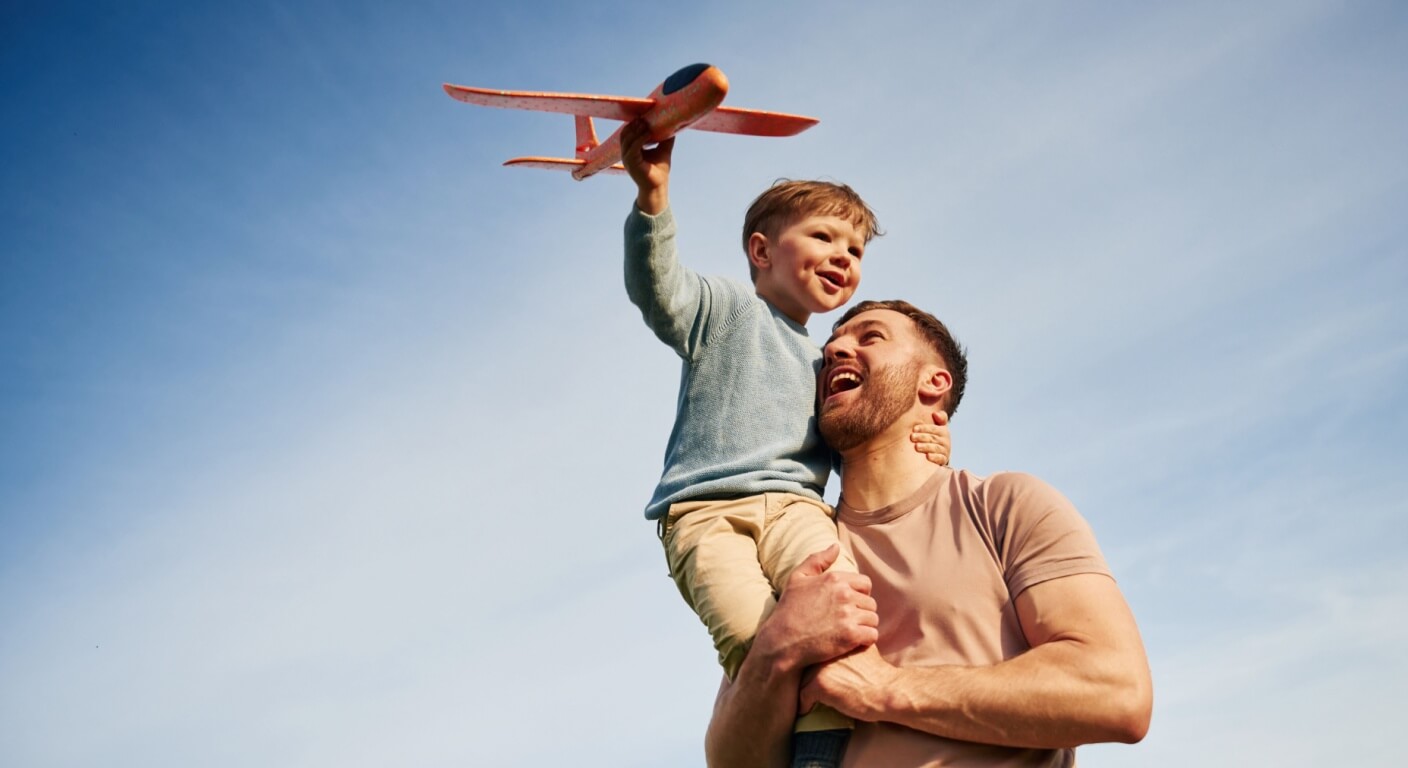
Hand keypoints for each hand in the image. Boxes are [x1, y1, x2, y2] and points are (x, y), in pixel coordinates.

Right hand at [620, 119, 672, 213]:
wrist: (658, 186)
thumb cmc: (659, 170)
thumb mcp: (663, 150)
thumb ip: (665, 138)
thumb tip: (673, 125)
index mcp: (631, 150)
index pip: (627, 133)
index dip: (634, 123)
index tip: (644, 115)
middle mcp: (626, 154)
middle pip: (625, 134)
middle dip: (634, 124)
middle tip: (644, 117)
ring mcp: (627, 159)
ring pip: (627, 139)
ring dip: (637, 130)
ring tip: (646, 123)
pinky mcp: (631, 163)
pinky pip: (633, 147)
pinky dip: (640, 138)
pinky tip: (648, 133)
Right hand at [753, 545, 878, 672]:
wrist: (781, 641)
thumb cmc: (788, 610)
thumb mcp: (797, 578)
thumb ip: (817, 559)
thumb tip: (836, 546)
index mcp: (834, 579)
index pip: (865, 584)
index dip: (859, 595)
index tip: (848, 605)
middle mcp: (844, 594)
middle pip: (871, 603)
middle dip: (861, 612)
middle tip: (847, 621)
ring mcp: (848, 615)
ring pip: (873, 619)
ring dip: (864, 626)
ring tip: (849, 632)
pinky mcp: (851, 636)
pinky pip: (872, 635)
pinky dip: (866, 640)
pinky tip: (853, 643)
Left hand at [799, 644, 897, 720]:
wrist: (887, 691)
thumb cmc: (879, 674)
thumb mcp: (863, 648)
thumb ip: (848, 644)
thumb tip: (841, 645)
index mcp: (835, 639)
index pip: (813, 649)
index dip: (812, 662)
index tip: (813, 673)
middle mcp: (824, 650)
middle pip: (804, 664)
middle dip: (806, 676)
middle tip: (809, 688)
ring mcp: (820, 666)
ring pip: (801, 680)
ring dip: (804, 690)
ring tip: (808, 700)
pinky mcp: (818, 684)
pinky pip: (802, 697)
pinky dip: (804, 705)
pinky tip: (808, 709)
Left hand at [911, 410, 950, 465]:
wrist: (940, 453)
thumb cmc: (935, 437)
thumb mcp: (938, 426)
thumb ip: (939, 418)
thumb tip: (935, 413)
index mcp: (943, 431)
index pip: (933, 428)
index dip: (924, 428)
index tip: (914, 429)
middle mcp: (946, 441)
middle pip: (933, 438)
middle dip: (922, 437)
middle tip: (912, 437)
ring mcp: (945, 451)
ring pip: (935, 448)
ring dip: (926, 447)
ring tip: (916, 446)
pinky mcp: (944, 460)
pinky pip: (940, 458)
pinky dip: (934, 457)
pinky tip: (927, 457)